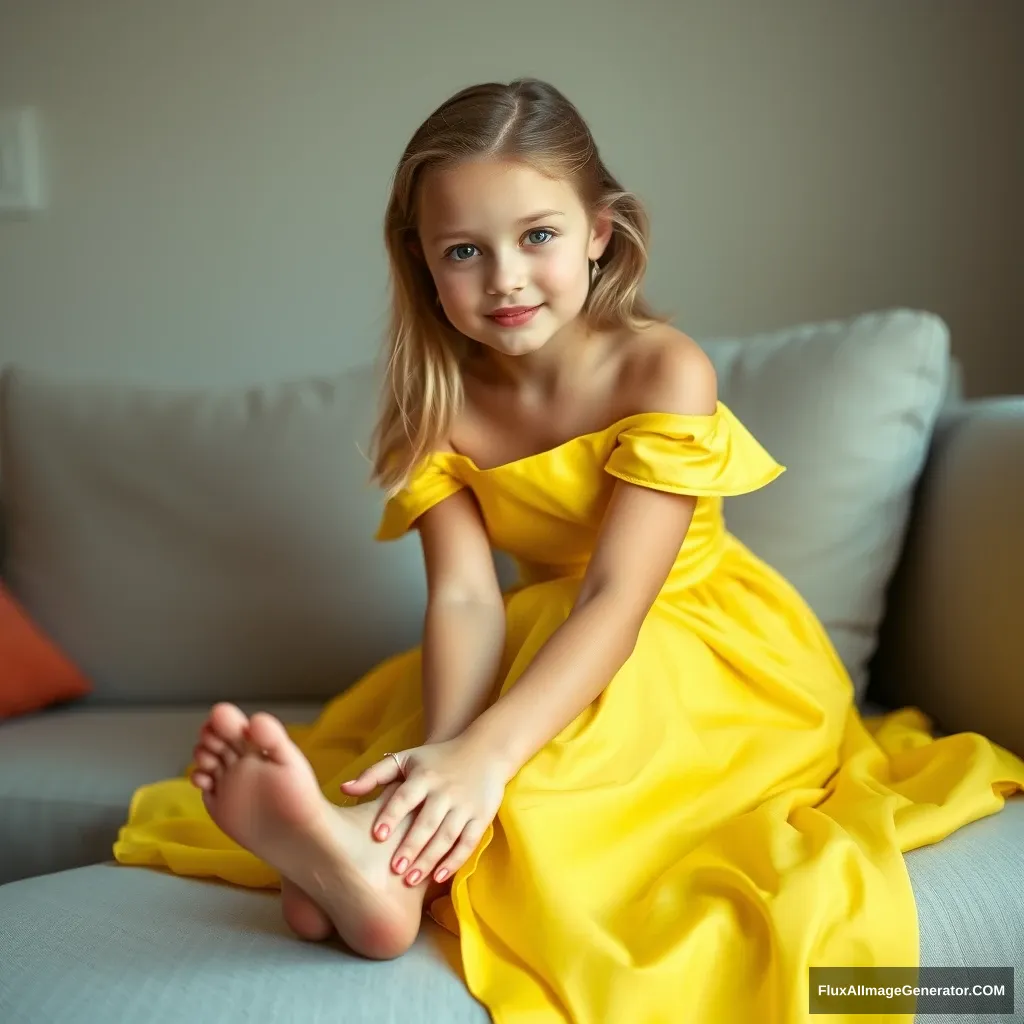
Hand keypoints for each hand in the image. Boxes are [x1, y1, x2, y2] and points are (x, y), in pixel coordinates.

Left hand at [340, 736, 507, 885]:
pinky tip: (439, 877)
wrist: (484, 751)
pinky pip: (468, 841)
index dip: (391, 815)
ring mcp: (464, 805)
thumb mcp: (406, 759)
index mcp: (423, 776)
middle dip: (411, 846)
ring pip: (446, 835)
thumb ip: (375, 774)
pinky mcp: (480, 816)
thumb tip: (343, 789)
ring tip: (410, 880)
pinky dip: (455, 860)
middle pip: (426, 822)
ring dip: (429, 858)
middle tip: (394, 869)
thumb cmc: (436, 759)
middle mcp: (444, 791)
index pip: (405, 797)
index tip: (377, 835)